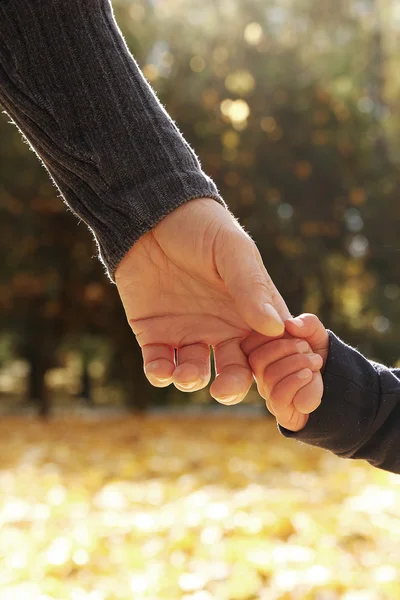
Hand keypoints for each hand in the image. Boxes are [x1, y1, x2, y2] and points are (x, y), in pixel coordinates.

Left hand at [115, 198, 290, 403]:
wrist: (150, 215)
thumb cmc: (201, 228)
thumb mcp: (232, 252)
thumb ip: (251, 288)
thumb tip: (277, 329)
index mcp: (250, 312)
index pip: (270, 352)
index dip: (275, 369)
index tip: (272, 376)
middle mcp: (222, 329)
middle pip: (236, 372)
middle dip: (233, 387)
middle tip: (225, 390)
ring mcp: (188, 333)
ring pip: (196, 374)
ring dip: (193, 381)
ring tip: (187, 373)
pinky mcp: (154, 335)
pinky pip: (159, 366)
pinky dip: (160, 374)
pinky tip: (162, 370)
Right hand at [241, 313, 328, 430]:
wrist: (337, 384)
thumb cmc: (319, 356)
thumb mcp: (316, 334)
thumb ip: (307, 323)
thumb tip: (290, 324)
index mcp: (261, 353)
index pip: (248, 345)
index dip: (268, 335)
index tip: (291, 333)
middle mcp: (260, 374)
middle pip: (256, 360)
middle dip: (285, 348)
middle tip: (307, 348)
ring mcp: (269, 392)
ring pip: (269, 376)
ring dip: (297, 364)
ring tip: (315, 362)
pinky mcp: (280, 409)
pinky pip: (278, 395)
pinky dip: (296, 381)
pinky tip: (309, 375)